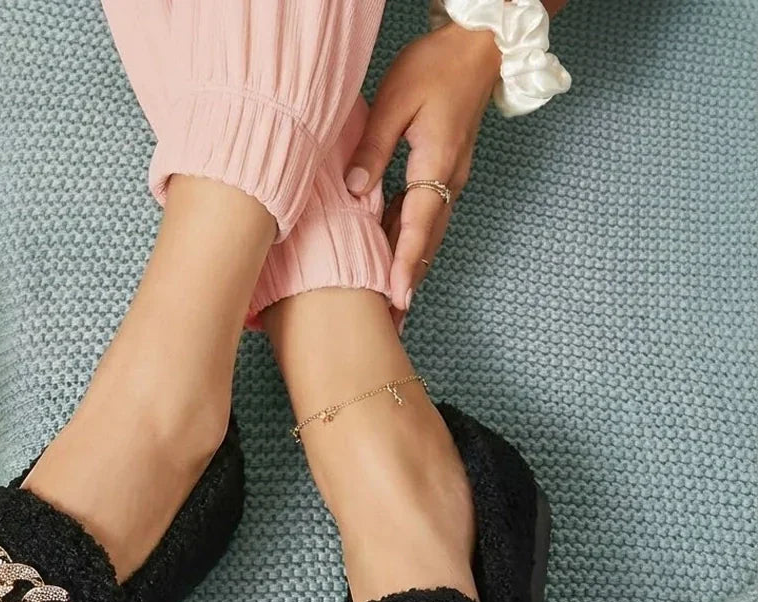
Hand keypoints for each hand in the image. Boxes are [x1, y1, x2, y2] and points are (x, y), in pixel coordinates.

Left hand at [345, 22, 500, 327]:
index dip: (405, 263)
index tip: (398, 296)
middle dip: (409, 281)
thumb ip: (373, 148)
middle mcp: (448, 180)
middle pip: (426, 241)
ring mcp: (449, 179)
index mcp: (437, 164)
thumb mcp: (396, 100)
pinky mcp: (444, 174)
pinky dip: (410, 243)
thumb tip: (355, 191)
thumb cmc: (438, 64)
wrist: (481, 45)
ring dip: (411, 268)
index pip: (418, 224)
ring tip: (393, 305)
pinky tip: (391, 259)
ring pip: (427, 233)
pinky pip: (425, 217)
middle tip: (393, 321)